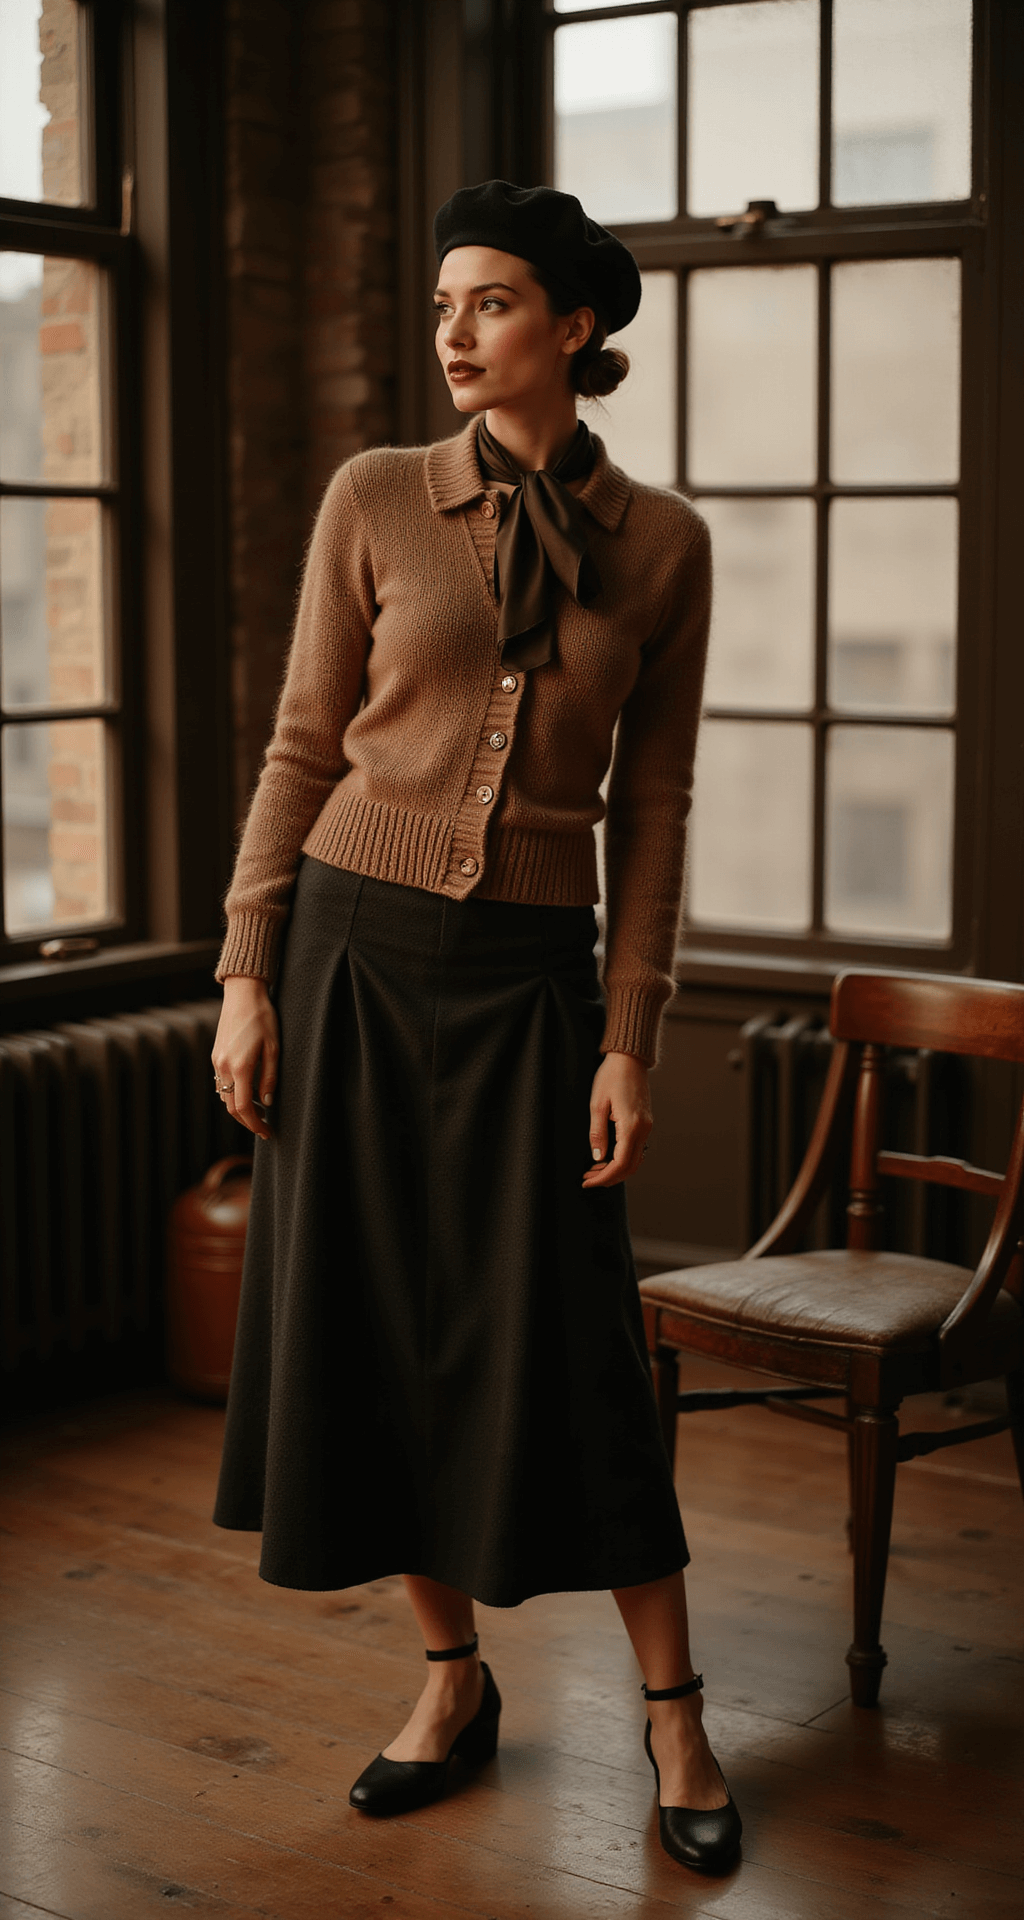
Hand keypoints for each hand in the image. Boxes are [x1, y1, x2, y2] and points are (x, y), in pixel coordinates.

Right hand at [211, 976, 278, 1140]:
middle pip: (231, 1107)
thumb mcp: (274, 1048)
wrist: (243, 995)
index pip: (243, 1108)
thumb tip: (266, 1102)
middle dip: (247, 1121)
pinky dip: (232, 1095)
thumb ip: (270, 1077)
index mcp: (240, 1067)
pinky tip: (247, 1093)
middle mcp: (224, 1067)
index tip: (266, 1132)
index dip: (255, 1124)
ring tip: (259, 1111)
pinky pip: (221, 1084)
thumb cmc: (263, 1018)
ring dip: (239, 1109)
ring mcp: (217, 1062)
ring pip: (224, 1097)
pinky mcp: (215, 1056)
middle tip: (264, 1127)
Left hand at [583, 1050, 651, 1187]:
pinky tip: (607, 1157)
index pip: (620, 1164)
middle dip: (609, 1178)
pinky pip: (637, 1149)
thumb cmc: (612, 1076)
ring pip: (635, 1160)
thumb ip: (597, 1133)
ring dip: (616, 1169)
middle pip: (630, 1167)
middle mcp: (643, 1129)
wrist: (629, 1059)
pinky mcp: (645, 1123)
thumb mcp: (597, 1104)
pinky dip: (623, 1159)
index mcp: (631, 1126)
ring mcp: (647, 1126)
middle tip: (589, 1178)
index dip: (603, 1177)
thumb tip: (597, 1157)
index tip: (587, 1181)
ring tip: (594, 1169)